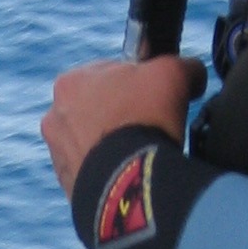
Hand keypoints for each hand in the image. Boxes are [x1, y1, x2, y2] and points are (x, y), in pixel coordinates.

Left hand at [40, 55, 206, 195]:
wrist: (128, 183)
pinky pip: (93, 169)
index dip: (139, 82)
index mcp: (70, 81)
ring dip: (114, 142)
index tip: (156, 96)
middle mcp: (55, 116)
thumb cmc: (144, 119)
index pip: (110, 72)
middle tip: (151, 125)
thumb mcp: (174, 73)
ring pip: (95, 139)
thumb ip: (182, 64)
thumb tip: (192, 72)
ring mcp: (59, 153)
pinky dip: (110, 169)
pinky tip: (130, 171)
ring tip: (141, 151)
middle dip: (124, 114)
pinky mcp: (68, 184)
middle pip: (100, 107)